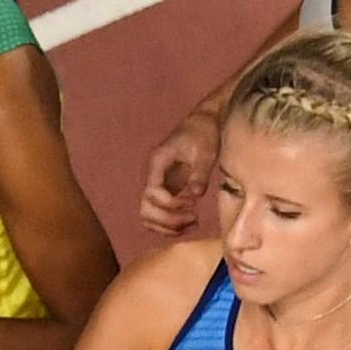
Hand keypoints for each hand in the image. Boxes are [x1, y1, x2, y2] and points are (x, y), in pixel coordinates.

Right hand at [137, 117, 220, 241]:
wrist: (203, 123)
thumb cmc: (203, 133)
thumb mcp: (205, 151)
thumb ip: (199, 173)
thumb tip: (196, 195)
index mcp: (157, 163)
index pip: (152, 193)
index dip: (171, 204)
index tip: (192, 201)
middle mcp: (153, 176)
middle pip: (145, 209)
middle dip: (168, 220)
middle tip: (194, 217)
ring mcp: (158, 185)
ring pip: (148, 217)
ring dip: (168, 226)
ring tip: (193, 222)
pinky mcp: (166, 192)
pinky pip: (158, 215)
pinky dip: (170, 225)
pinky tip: (190, 221)